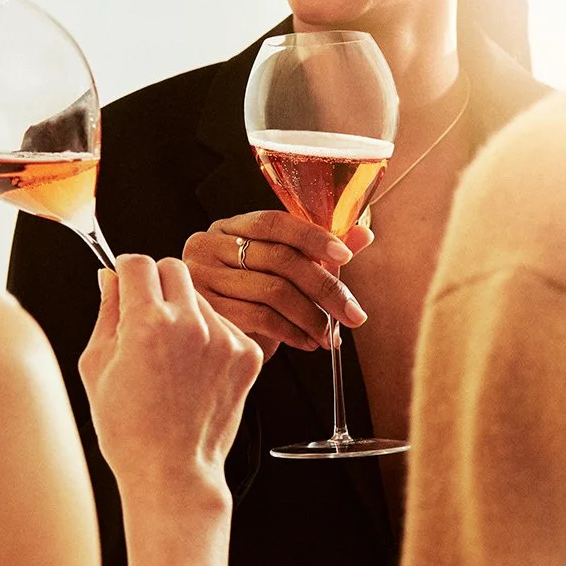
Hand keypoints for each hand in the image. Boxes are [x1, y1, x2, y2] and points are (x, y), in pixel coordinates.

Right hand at [80, 255, 262, 505]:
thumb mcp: (96, 367)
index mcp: (148, 322)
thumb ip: (106, 313)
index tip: (125, 283)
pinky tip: (194, 370)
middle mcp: (191, 323)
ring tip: (171, 355)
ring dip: (184, 311)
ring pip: (200, 296)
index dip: (126, 271)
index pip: (138, 262)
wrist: (172, 473)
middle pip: (173, 267)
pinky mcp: (248, 354)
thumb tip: (109, 276)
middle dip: (156, 282)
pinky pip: (224, 324)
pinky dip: (209, 336)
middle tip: (147, 316)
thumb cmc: (128, 429)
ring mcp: (224, 338)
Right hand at [182, 211, 371, 357]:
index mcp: (229, 227)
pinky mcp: (206, 312)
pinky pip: (260, 318)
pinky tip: (307, 341)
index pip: (274, 222)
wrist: (216, 342)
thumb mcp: (284, 272)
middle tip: (353, 313)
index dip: (312, 237)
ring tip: (329, 335)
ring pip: (273, 291)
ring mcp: (202, 279)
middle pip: (278, 258)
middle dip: (324, 287)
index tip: (345, 257)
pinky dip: (292, 331)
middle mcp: (208, 246)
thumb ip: (319, 251)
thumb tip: (364, 233)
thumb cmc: (251, 300)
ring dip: (311, 316)